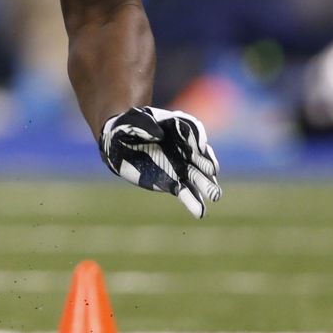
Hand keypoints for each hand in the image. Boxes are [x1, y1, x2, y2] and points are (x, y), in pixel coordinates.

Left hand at [99, 106, 221, 218]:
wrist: (117, 145)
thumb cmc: (126, 127)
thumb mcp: (132, 120)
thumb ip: (145, 125)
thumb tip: (158, 135)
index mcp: (177, 127)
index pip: (192, 129)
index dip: (197, 137)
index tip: (200, 146)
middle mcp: (184, 147)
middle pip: (200, 155)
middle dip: (207, 163)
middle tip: (212, 171)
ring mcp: (180, 166)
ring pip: (197, 176)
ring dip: (207, 185)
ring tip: (215, 195)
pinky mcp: (172, 183)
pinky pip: (185, 192)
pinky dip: (193, 202)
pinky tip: (199, 211)